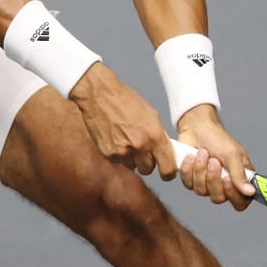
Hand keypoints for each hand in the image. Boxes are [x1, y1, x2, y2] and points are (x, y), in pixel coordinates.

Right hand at [68, 64, 178, 178]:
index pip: (167, 168)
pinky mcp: (107, 154)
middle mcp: (139, 146)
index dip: (167, 171)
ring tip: (126, 140)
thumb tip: (163, 152)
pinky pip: (118, 161)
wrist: (99, 95)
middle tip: (142, 149)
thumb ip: (158, 136)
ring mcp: (122, 152)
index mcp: (154, 136)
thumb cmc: (125, 101)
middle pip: (148, 169)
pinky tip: (116, 138)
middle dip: (146, 162)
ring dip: (132, 158)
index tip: (166, 170)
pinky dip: (119, 154)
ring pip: (132, 166)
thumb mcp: (151, 116)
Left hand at [174, 106, 255, 210]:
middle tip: (213, 161)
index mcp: (239, 180)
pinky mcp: (191, 180)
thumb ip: (240, 174)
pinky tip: (191, 156)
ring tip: (203, 153)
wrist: (197, 128)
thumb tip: (250, 192)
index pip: (240, 202)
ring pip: (201, 191)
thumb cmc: (218, 139)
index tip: (227, 179)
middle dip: (213, 178)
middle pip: (218, 198)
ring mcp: (206, 184)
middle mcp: (223, 185)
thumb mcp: (232, 154)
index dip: (233, 196)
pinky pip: (188, 184)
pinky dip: (189, 168)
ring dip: (200, 170)